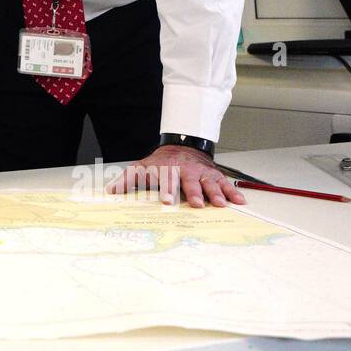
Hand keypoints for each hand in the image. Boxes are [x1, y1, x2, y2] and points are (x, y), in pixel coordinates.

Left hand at [105, 145, 245, 207]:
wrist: (182, 146)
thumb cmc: (161, 163)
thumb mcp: (142, 168)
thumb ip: (127, 180)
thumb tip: (111, 191)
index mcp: (168, 170)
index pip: (167, 180)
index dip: (167, 190)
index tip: (167, 200)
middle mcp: (186, 171)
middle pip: (190, 183)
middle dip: (193, 193)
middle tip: (196, 204)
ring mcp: (202, 173)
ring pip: (209, 183)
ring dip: (215, 193)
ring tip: (220, 204)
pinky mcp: (214, 175)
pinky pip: (225, 183)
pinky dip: (233, 192)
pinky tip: (239, 201)